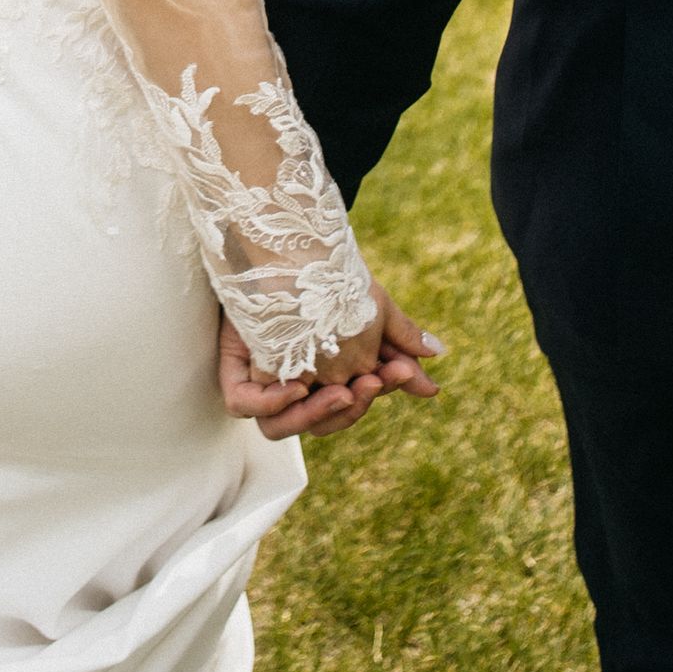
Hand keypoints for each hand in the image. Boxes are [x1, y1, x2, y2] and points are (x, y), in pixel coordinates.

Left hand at [217, 282, 443, 441]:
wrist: (281, 244)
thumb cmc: (326, 276)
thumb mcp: (369, 306)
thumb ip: (401, 342)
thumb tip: (436, 378)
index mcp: (329, 380)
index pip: (356, 400)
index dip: (379, 389)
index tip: (400, 368)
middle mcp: (296, 386)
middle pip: (325, 419)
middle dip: (354, 405)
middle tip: (371, 380)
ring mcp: (264, 382)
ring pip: (281, 426)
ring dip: (315, 415)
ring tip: (341, 391)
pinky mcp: (236, 370)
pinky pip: (245, 404)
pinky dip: (270, 403)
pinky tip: (295, 386)